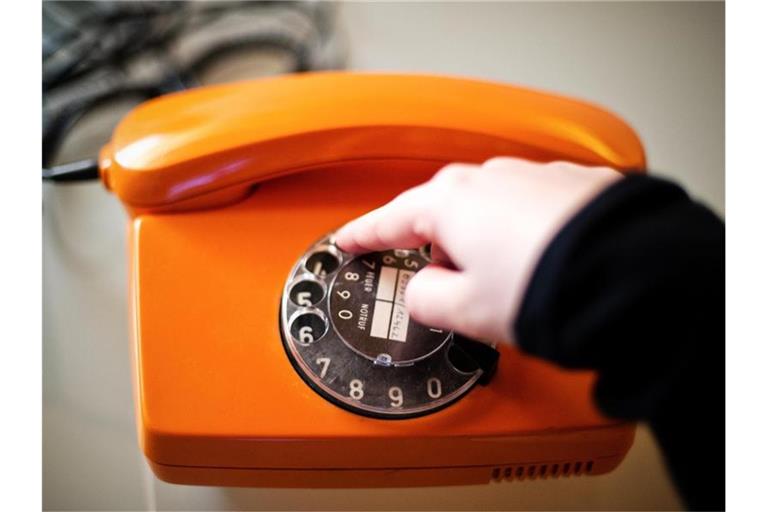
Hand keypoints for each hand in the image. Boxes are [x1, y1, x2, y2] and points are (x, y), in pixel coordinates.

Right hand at [335, 157, 621, 343]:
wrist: (630, 273)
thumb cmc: (548, 287)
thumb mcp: (467, 311)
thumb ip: (427, 300)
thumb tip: (422, 292)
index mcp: (449, 204)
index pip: (389, 221)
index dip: (363, 235)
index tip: (348, 241)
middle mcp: (490, 179)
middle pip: (442, 213)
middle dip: (437, 246)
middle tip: (444, 282)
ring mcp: (534, 176)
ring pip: (490, 210)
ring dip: (487, 242)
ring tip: (508, 283)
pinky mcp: (574, 185)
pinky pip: (531, 209)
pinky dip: (527, 234)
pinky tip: (541, 262)